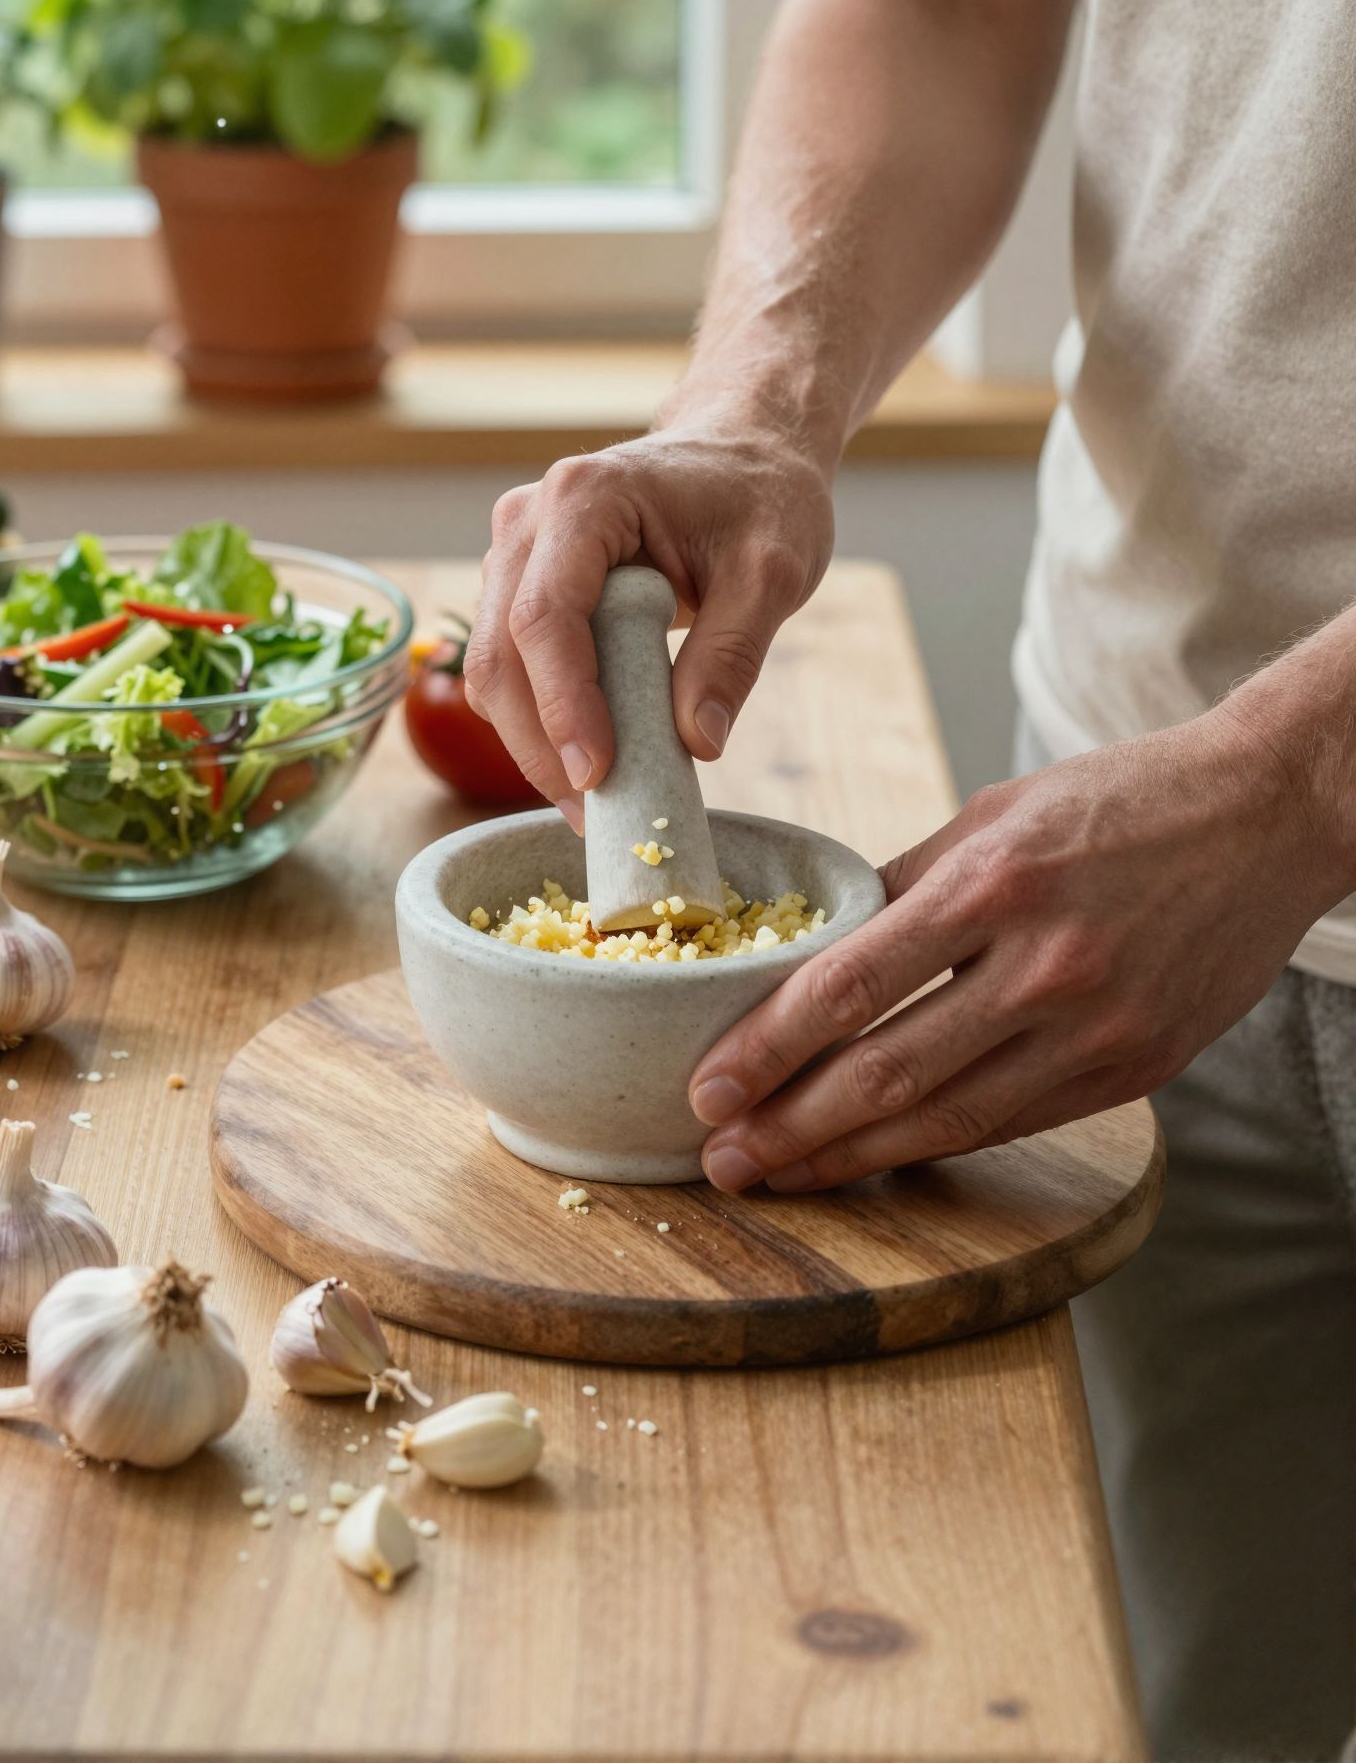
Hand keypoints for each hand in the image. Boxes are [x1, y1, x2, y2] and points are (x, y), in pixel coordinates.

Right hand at [466, 424, 833, 824]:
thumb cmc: (758, 498)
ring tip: (593, 803)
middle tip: (591, 815)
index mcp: (584, 499)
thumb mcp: (772, 571)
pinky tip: (585, 764)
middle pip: (498, 652)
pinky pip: (508, 668)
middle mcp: (527, 521)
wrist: (740, 452)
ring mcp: (513, 553)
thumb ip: (733, 654)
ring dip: (531, 742)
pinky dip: (537, 722)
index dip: (562, 703)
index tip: (594, 774)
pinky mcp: (517, 587)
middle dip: (538, 743)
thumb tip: (697, 743)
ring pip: (491, 668)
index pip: (545, 616)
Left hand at [689, 708, 1351, 1190]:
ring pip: (948, 1117)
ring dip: (852, 1159)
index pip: (852, 984)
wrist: (1268, 814)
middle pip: (889, 1071)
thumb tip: (814, 947)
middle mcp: (1043, 964)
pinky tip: (880, 1162)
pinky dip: (939, 1148)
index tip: (708, 1088)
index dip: (768, 1047)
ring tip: (782, 1175)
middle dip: (792, 1127)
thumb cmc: (1120, 800)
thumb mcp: (993, 813)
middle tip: (723, 1157)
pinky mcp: (1135, 1067)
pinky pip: (1014, 1121)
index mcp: (993, 882)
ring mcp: (1095, 1026)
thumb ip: (904, 885)